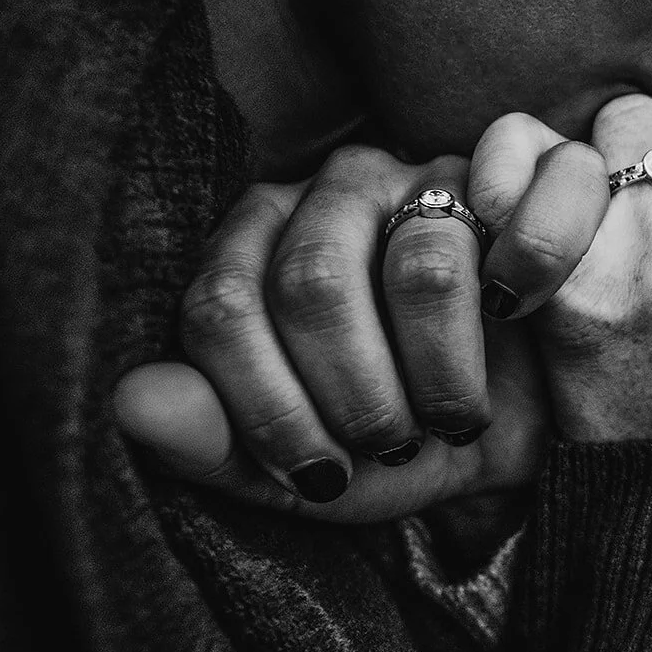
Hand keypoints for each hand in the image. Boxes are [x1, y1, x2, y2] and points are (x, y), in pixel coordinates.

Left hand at [114, 129, 609, 520]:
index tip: (320, 475)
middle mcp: (328, 191)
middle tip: (392, 449)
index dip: (270, 410)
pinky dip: (512, 293)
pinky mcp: (507, 181)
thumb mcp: (300, 470)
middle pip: (314, 287)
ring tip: (454, 417)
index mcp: (252, 245)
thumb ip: (212, 440)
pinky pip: (502, 236)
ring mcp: (419, 176)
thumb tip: (132, 400)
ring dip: (443, 377)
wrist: (519, 438)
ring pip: (421, 272)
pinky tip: (509, 324)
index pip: (222, 309)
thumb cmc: (395, 444)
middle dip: (359, 401)